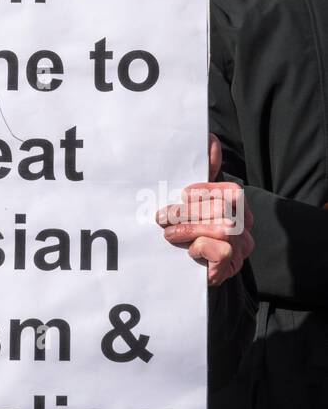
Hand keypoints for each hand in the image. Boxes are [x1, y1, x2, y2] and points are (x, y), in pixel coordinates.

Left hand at [156, 138, 253, 285]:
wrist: (188, 268)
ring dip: (189, 230)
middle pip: (222, 209)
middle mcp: (245, 222)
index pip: (227, 190)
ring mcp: (242, 245)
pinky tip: (190, 251)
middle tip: (163, 218)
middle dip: (187, 212)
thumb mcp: (190, 199)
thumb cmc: (189, 228)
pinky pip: (222, 251)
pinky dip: (200, 249)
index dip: (202, 192)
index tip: (181, 196)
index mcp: (236, 202)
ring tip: (170, 234)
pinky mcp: (233, 264)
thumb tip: (211, 139)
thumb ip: (201, 171)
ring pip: (222, 229)